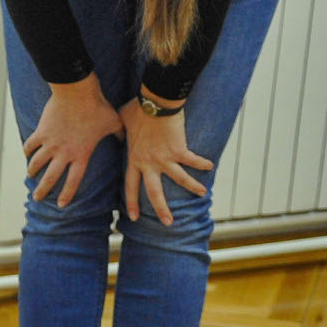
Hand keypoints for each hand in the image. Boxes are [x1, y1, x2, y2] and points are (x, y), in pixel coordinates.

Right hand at [23, 77, 123, 206]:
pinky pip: (31, 145)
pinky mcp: (41, 131)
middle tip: (37, 198)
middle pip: (50, 177)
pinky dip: (27, 150)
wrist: (77, 92)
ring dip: (33, 171)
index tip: (61, 204)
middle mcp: (64, 153)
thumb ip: (119, 134)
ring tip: (30, 176)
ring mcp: (50, 143)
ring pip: (37, 163)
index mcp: (81, 155)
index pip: (73, 181)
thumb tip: (124, 138)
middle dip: (43, 190)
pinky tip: (27, 153)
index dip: (67, 194)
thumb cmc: (97, 107)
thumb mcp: (113, 122)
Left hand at [118, 99, 213, 226]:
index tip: (134, 217)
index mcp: (134, 159)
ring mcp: (165, 158)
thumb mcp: (121, 122)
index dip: (132, 202)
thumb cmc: (137, 108)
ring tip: (202, 194)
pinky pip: (193, 160)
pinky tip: (210, 166)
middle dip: (161, 209)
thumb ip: (120, 132)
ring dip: (192, 187)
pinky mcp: (179, 150)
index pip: (131, 186)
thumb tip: (117, 133)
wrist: (154, 103)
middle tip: (168, 223)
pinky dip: (202, 163)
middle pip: (154, 192)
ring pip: (179, 179)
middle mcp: (149, 163)